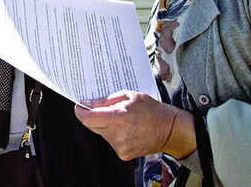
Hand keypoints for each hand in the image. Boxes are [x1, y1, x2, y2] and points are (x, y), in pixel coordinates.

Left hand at [74, 90, 194, 160]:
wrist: (170, 130)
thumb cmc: (151, 109)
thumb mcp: (129, 96)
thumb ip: (106, 100)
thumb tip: (88, 103)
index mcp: (118, 118)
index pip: (88, 118)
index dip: (81, 111)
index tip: (80, 105)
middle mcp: (117, 135)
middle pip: (92, 126)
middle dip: (93, 116)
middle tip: (101, 107)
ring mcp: (120, 147)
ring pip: (101, 133)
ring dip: (104, 125)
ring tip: (120, 118)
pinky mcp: (123, 154)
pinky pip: (110, 141)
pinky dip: (113, 134)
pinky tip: (126, 128)